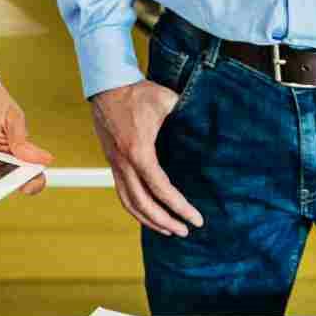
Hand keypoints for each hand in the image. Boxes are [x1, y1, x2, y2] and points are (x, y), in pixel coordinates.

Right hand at [89, 80, 203, 237]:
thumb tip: (209, 127)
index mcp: (139, 151)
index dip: (180, 207)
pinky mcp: (111, 161)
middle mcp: (124, 162)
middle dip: (165, 221)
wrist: (107, 84)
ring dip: (148, 220)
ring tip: (167, 230)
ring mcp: (115, 163)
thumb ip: (187, 115)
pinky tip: (148, 213)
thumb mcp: (167, 100)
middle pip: (143, 204)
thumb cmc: (137, 92)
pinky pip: (121, 192)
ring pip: (129, 202)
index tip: (196, 219)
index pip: (161, 189)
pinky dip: (135, 208)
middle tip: (185, 230)